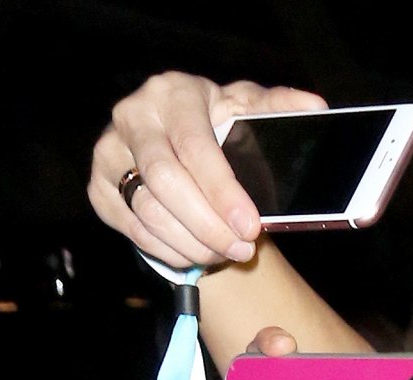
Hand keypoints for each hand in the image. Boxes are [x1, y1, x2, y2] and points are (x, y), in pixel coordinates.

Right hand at [89, 72, 325, 267]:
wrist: (183, 145)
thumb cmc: (222, 125)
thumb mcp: (250, 110)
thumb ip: (280, 108)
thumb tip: (314, 106)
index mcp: (173, 93)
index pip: (195, 148)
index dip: (223, 192)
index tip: (250, 226)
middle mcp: (133, 116)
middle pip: (166, 182)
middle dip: (209, 225)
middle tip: (242, 248)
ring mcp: (109, 151)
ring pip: (147, 210)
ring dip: (192, 242)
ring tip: (224, 253)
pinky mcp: (98, 187)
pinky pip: (132, 228)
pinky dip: (168, 250)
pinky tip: (195, 254)